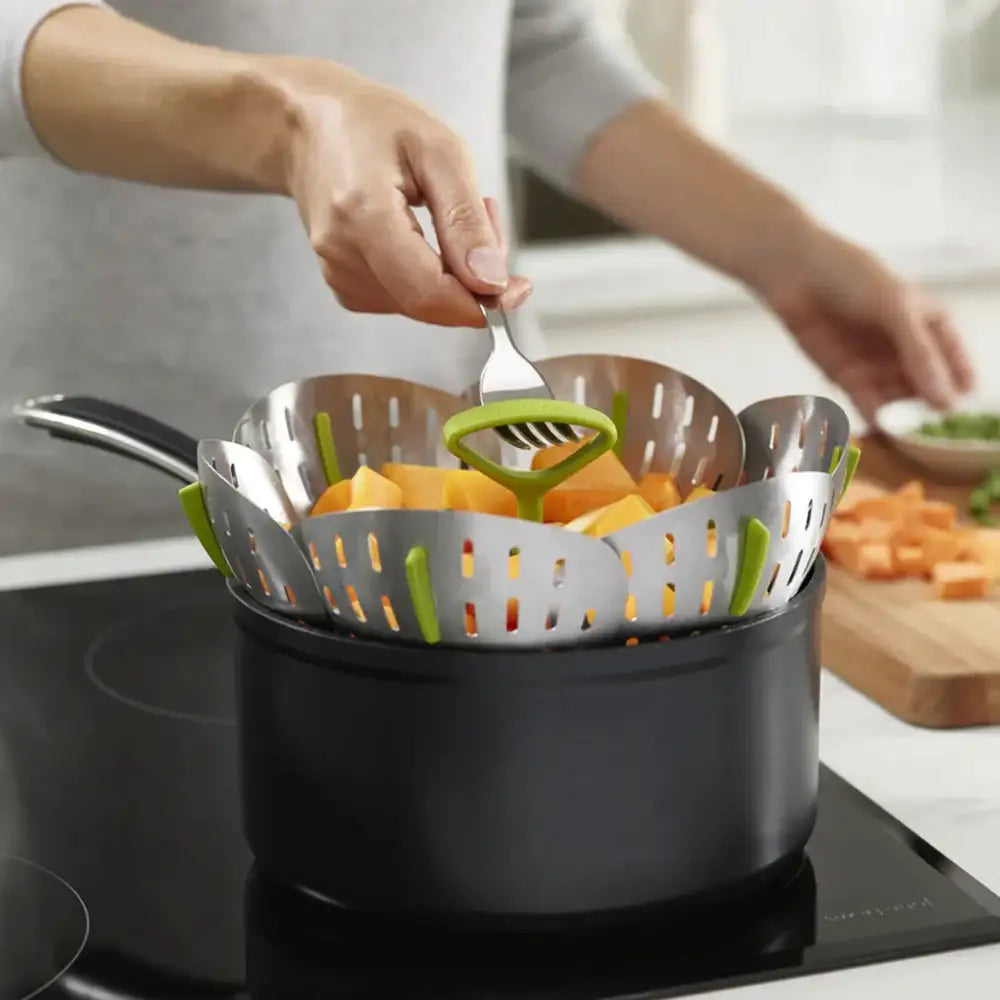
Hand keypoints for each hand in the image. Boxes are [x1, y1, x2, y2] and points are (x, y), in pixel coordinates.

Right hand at [269, 59, 531, 325]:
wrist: (307, 127)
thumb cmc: (372, 125)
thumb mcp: (439, 151)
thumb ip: (466, 220)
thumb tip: (490, 282)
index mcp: (363, 216)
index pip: (428, 293)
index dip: (479, 303)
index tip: (516, 287)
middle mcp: (342, 253)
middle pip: (428, 303)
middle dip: (473, 280)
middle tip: (486, 217)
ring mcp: (337, 273)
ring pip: (420, 305)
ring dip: (453, 274)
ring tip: (448, 211)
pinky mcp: (343, 284)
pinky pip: (404, 299)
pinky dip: (429, 277)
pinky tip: (426, 235)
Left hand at [757, 225, 974, 422]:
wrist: (797, 275)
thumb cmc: (853, 278)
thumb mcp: (895, 309)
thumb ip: (918, 353)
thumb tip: (944, 399)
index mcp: (931, 324)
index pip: (954, 360)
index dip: (959, 384)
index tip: (965, 411)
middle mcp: (907, 348)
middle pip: (925, 385)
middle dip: (928, 409)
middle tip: (932, 436)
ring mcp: (878, 363)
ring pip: (896, 397)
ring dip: (901, 416)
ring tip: (906, 437)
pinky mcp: (847, 375)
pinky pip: (865, 400)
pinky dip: (873, 415)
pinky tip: (880, 429)